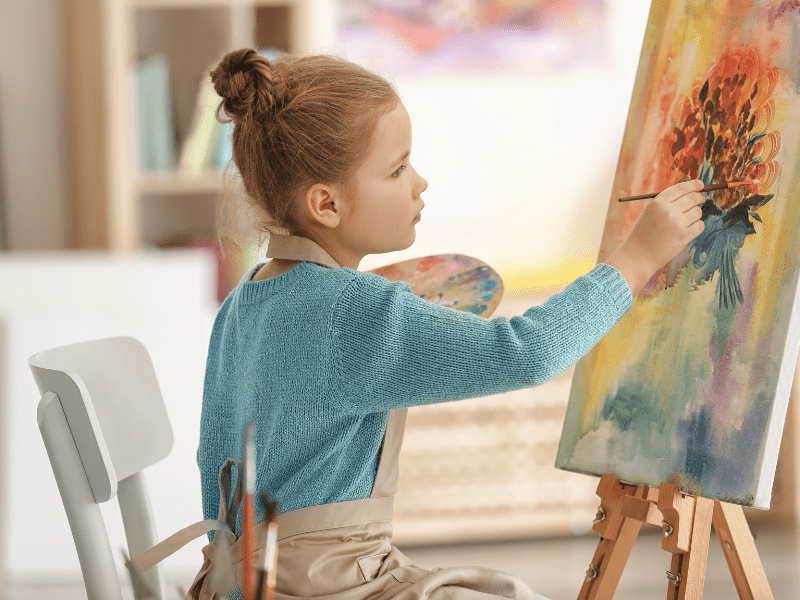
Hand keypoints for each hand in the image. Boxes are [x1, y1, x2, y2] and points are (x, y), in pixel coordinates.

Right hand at [604, 179, 705, 294]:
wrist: (638, 255)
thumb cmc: (643, 234)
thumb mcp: (650, 212)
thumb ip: (667, 203)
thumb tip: (691, 194)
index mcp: (658, 202)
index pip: (682, 187)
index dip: (694, 185)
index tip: (700, 185)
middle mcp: (669, 210)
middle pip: (693, 198)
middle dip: (700, 197)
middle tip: (701, 199)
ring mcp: (678, 223)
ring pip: (698, 212)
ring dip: (695, 215)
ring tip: (684, 222)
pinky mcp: (684, 236)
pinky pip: (700, 225)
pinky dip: (697, 226)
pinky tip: (687, 230)